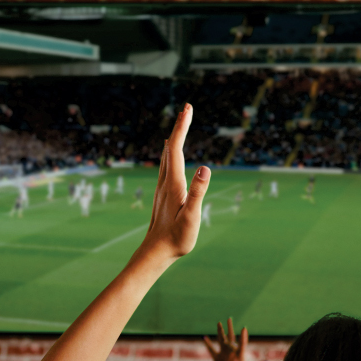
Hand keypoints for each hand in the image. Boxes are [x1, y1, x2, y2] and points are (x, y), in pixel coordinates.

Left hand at [138, 104, 210, 261]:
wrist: (155, 252)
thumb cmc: (176, 238)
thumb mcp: (191, 217)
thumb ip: (198, 192)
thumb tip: (205, 168)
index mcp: (173, 184)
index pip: (176, 148)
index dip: (182, 127)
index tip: (187, 108)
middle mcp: (165, 182)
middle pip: (169, 148)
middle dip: (179, 127)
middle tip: (187, 109)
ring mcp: (162, 189)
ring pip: (166, 157)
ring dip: (173, 139)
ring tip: (179, 126)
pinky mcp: (162, 195)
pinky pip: (165, 167)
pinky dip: (170, 153)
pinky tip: (169, 155)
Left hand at [204, 318, 264, 360]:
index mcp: (240, 357)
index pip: (243, 344)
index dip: (243, 336)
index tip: (244, 328)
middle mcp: (231, 354)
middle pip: (230, 338)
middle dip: (230, 328)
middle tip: (229, 318)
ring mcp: (223, 356)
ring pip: (221, 341)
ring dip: (220, 331)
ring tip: (219, 323)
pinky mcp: (216, 359)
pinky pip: (211, 350)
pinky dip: (208, 344)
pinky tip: (204, 337)